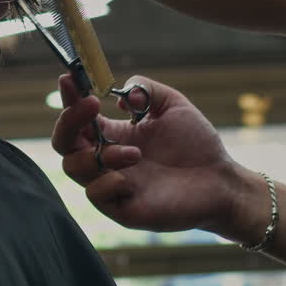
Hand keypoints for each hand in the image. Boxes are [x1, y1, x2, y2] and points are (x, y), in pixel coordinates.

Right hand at [51, 74, 249, 237]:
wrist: (221, 181)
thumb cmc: (196, 145)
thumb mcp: (173, 105)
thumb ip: (146, 89)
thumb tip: (119, 95)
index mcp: (112, 134)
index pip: (77, 116)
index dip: (69, 97)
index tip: (69, 77)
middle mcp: (106, 158)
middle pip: (63, 142)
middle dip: (69, 120)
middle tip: (91, 104)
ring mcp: (111, 184)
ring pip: (74, 168)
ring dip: (98, 155)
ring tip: (136, 153)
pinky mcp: (122, 208)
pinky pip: (95, 196)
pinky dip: (106, 183)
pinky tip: (129, 178)